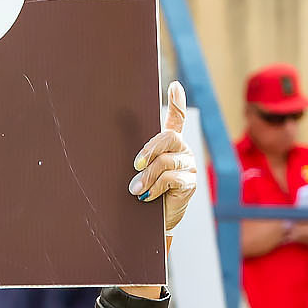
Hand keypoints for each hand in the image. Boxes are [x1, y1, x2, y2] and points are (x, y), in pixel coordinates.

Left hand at [130, 80, 196, 239]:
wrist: (151, 221)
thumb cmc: (143, 191)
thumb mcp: (137, 170)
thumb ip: (135, 154)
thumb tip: (117, 127)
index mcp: (170, 144)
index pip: (177, 118)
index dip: (177, 102)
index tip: (173, 85)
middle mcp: (182, 151)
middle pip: (170, 137)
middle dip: (150, 149)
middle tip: (135, 164)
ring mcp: (189, 166)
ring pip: (167, 161)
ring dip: (147, 176)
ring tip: (135, 189)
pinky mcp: (190, 184)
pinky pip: (172, 178)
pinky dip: (156, 187)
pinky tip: (147, 197)